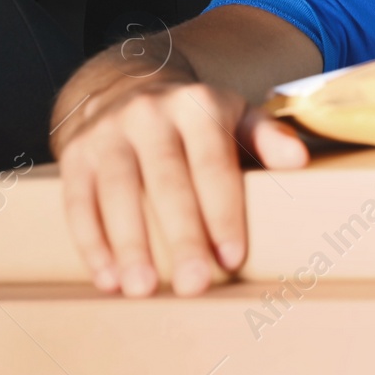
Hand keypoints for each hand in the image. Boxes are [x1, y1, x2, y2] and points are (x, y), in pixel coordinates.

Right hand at [55, 80, 307, 296]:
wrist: (124, 84)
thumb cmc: (194, 116)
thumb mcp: (235, 114)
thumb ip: (268, 136)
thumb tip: (299, 160)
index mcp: (197, 106)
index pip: (212, 164)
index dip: (222, 213)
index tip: (231, 257)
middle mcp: (150, 115)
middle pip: (167, 183)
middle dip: (181, 236)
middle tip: (193, 285)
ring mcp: (108, 133)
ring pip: (117, 194)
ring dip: (129, 245)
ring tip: (143, 289)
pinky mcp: (75, 154)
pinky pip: (79, 202)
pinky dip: (92, 243)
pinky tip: (107, 277)